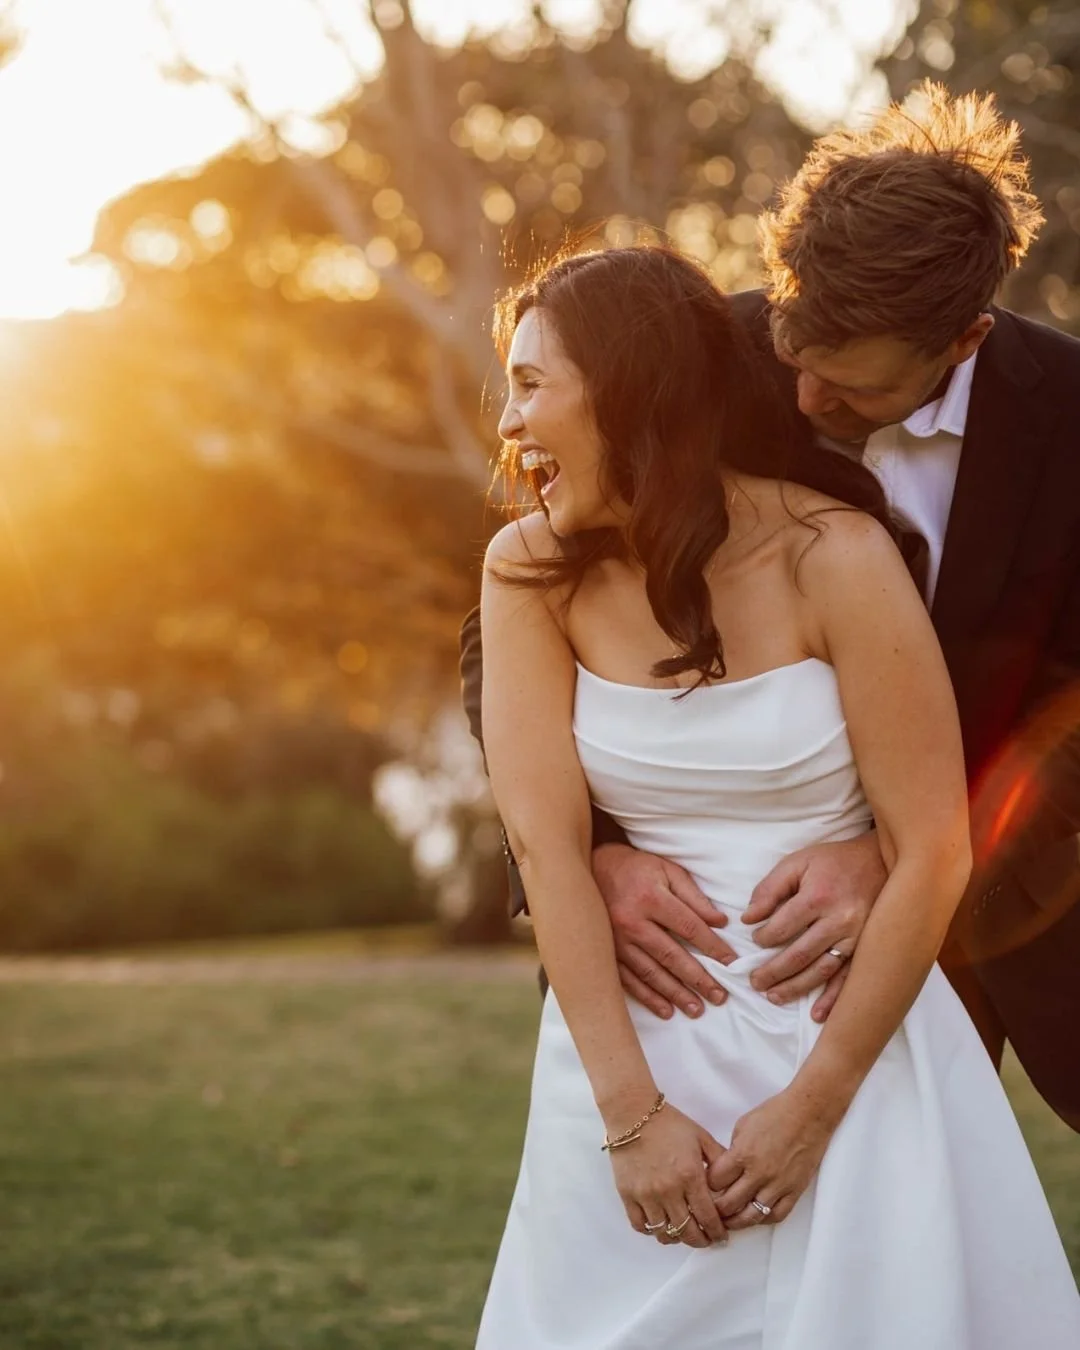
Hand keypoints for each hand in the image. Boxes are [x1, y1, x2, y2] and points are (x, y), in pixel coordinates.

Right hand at [593, 843, 736, 1019]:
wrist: (592, 869)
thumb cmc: (637, 869)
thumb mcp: (668, 871)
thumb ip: (694, 896)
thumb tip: (720, 923)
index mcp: (651, 898)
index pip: (689, 927)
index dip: (713, 947)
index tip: (731, 963)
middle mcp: (632, 922)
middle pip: (671, 956)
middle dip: (698, 979)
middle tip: (719, 996)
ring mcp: (616, 940)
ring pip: (650, 973)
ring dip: (675, 994)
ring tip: (696, 1009)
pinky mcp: (606, 952)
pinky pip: (628, 980)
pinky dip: (647, 997)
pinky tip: (665, 1010)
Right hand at [611, 1101, 729, 1247]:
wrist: (633, 1113)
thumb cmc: (670, 1124)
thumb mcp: (701, 1137)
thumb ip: (719, 1159)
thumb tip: (733, 1180)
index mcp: (690, 1176)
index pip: (708, 1217)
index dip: (717, 1232)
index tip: (721, 1236)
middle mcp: (669, 1191)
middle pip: (687, 1231)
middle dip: (701, 1240)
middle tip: (706, 1239)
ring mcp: (646, 1195)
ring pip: (664, 1233)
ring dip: (677, 1238)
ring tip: (683, 1233)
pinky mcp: (627, 1195)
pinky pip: (640, 1225)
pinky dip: (652, 1231)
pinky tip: (660, 1226)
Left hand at [705, 1088, 835, 1230]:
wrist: (807, 1114)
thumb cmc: (775, 1114)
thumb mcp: (743, 1125)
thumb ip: (732, 1150)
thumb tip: (725, 1168)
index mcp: (742, 1154)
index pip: (715, 1181)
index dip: (707, 1185)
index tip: (705, 1186)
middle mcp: (759, 1174)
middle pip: (729, 1204)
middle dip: (717, 1209)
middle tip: (712, 1210)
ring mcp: (778, 1185)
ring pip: (752, 1216)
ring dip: (736, 1222)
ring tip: (729, 1221)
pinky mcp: (794, 1191)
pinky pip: (776, 1215)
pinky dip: (763, 1220)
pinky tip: (755, 1217)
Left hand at [743, 833, 886, 1020]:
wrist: (881, 862)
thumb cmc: (834, 862)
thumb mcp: (798, 863)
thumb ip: (770, 889)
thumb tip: (748, 918)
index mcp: (818, 897)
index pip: (782, 928)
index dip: (763, 938)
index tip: (755, 941)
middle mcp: (839, 921)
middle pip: (799, 955)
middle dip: (773, 972)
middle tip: (755, 982)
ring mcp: (857, 938)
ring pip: (822, 971)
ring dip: (796, 988)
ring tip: (774, 997)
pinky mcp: (869, 949)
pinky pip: (849, 978)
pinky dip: (833, 999)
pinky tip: (817, 1014)